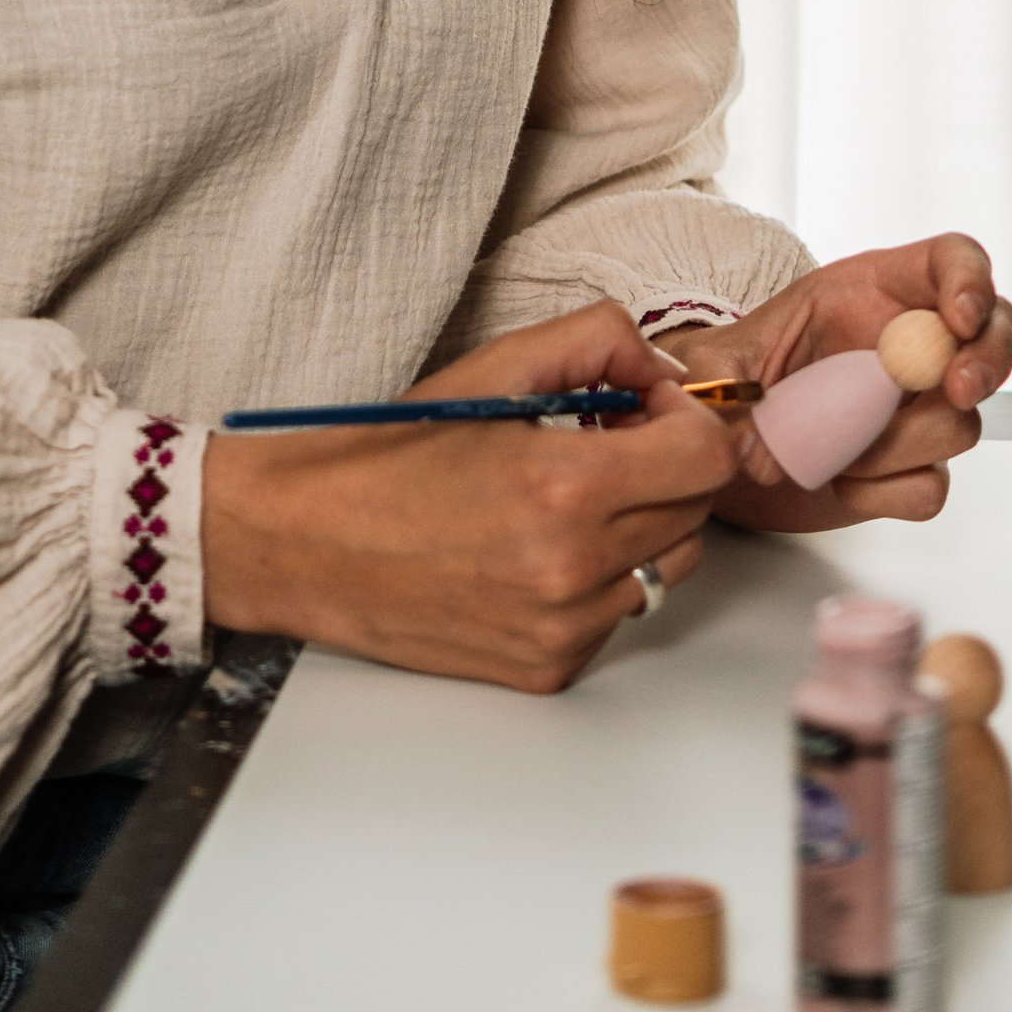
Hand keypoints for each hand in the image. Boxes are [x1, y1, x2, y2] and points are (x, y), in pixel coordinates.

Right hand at [201, 306, 743, 691]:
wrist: (305, 543)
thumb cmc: (388, 456)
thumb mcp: (491, 367)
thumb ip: (594, 341)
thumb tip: (663, 368)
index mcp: (564, 488)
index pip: (706, 457)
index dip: (686, 417)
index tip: (646, 405)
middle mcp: (574, 571)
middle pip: (695, 512)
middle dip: (665, 466)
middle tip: (604, 441)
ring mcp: (563, 630)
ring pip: (665, 568)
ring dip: (639, 525)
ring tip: (566, 497)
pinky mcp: (547, 670)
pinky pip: (616, 615)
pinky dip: (598, 578)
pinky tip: (536, 549)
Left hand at [667, 234, 1011, 534]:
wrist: (734, 441)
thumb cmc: (740, 378)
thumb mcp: (717, 356)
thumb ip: (721, 374)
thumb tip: (750, 429)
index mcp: (875, 290)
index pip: (953, 260)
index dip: (970, 281)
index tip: (958, 316)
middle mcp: (911, 344)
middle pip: (994, 334)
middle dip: (985, 361)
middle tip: (956, 388)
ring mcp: (920, 409)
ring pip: (960, 423)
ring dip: (895, 443)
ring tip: (832, 446)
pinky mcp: (914, 466)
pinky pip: (930, 485)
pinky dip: (884, 491)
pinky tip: (841, 481)